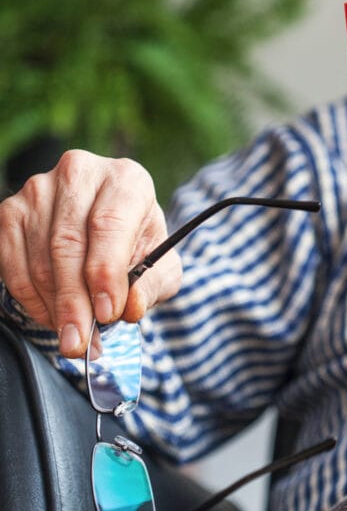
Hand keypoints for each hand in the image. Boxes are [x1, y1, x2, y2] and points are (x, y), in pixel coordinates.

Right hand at [0, 150, 181, 357]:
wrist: (109, 229)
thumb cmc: (138, 244)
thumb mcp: (161, 264)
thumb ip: (152, 284)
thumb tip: (130, 307)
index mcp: (126, 180)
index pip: (109, 224)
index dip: (106, 273)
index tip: (108, 313)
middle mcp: (80, 174)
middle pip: (68, 244)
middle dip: (74, 301)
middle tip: (81, 341)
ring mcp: (39, 190)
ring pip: (39, 257)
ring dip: (53, 306)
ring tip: (72, 338)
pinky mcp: (10, 211)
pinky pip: (12, 263)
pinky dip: (31, 299)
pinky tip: (52, 318)